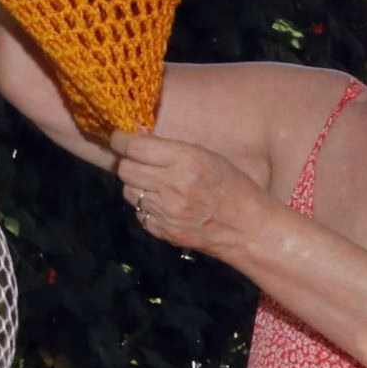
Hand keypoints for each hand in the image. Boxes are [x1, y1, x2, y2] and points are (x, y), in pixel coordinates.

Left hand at [107, 129, 271, 257]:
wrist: (248, 228)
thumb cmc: (232, 186)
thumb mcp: (208, 157)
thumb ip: (172, 148)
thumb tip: (137, 135)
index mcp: (188, 161)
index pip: (137, 147)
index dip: (121, 140)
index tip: (118, 138)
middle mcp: (174, 186)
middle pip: (126, 169)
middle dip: (127, 161)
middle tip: (136, 160)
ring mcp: (167, 212)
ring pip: (129, 191)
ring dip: (136, 184)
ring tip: (154, 183)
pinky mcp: (164, 232)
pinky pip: (139, 213)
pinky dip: (146, 206)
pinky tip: (164, 203)